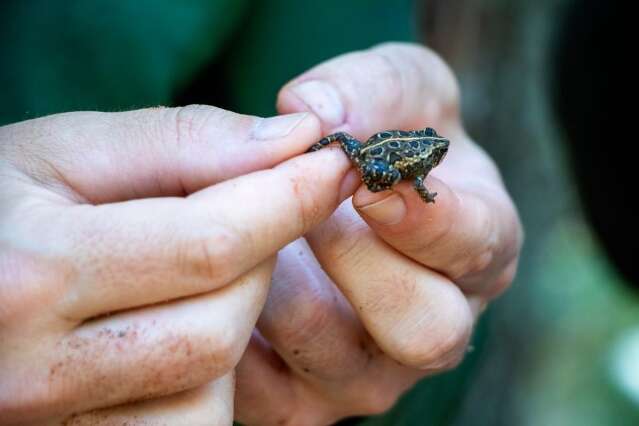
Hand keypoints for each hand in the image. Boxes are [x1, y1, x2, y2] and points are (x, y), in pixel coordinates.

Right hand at [0, 106, 357, 423]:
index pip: (209, 245)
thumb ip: (183, 141)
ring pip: (209, 390)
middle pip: (220, 328)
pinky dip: (203, 378)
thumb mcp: (68, 151)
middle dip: (258, 265)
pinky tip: (173, 330)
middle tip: (246, 221)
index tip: (333, 167)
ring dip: (231, 323)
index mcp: (29, 273)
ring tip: (195, 276)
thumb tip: (296, 141)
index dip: (290, 202)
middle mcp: (35, 371)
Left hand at [235, 43, 522, 424]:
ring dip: (280, 285)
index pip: (476, 251)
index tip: (366, 184)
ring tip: (251, 229)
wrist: (335, 193)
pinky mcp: (301, 401)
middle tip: (300, 206)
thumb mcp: (394, 85)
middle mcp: (435, 326)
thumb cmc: (382, 134)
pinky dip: (231, 326)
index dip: (425, 221)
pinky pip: (262, 385)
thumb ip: (367, 86)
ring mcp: (367, 373)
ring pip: (330, 356)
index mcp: (477, 251)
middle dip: (355, 261)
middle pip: (423, 330)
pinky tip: (219, 274)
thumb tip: (311, 112)